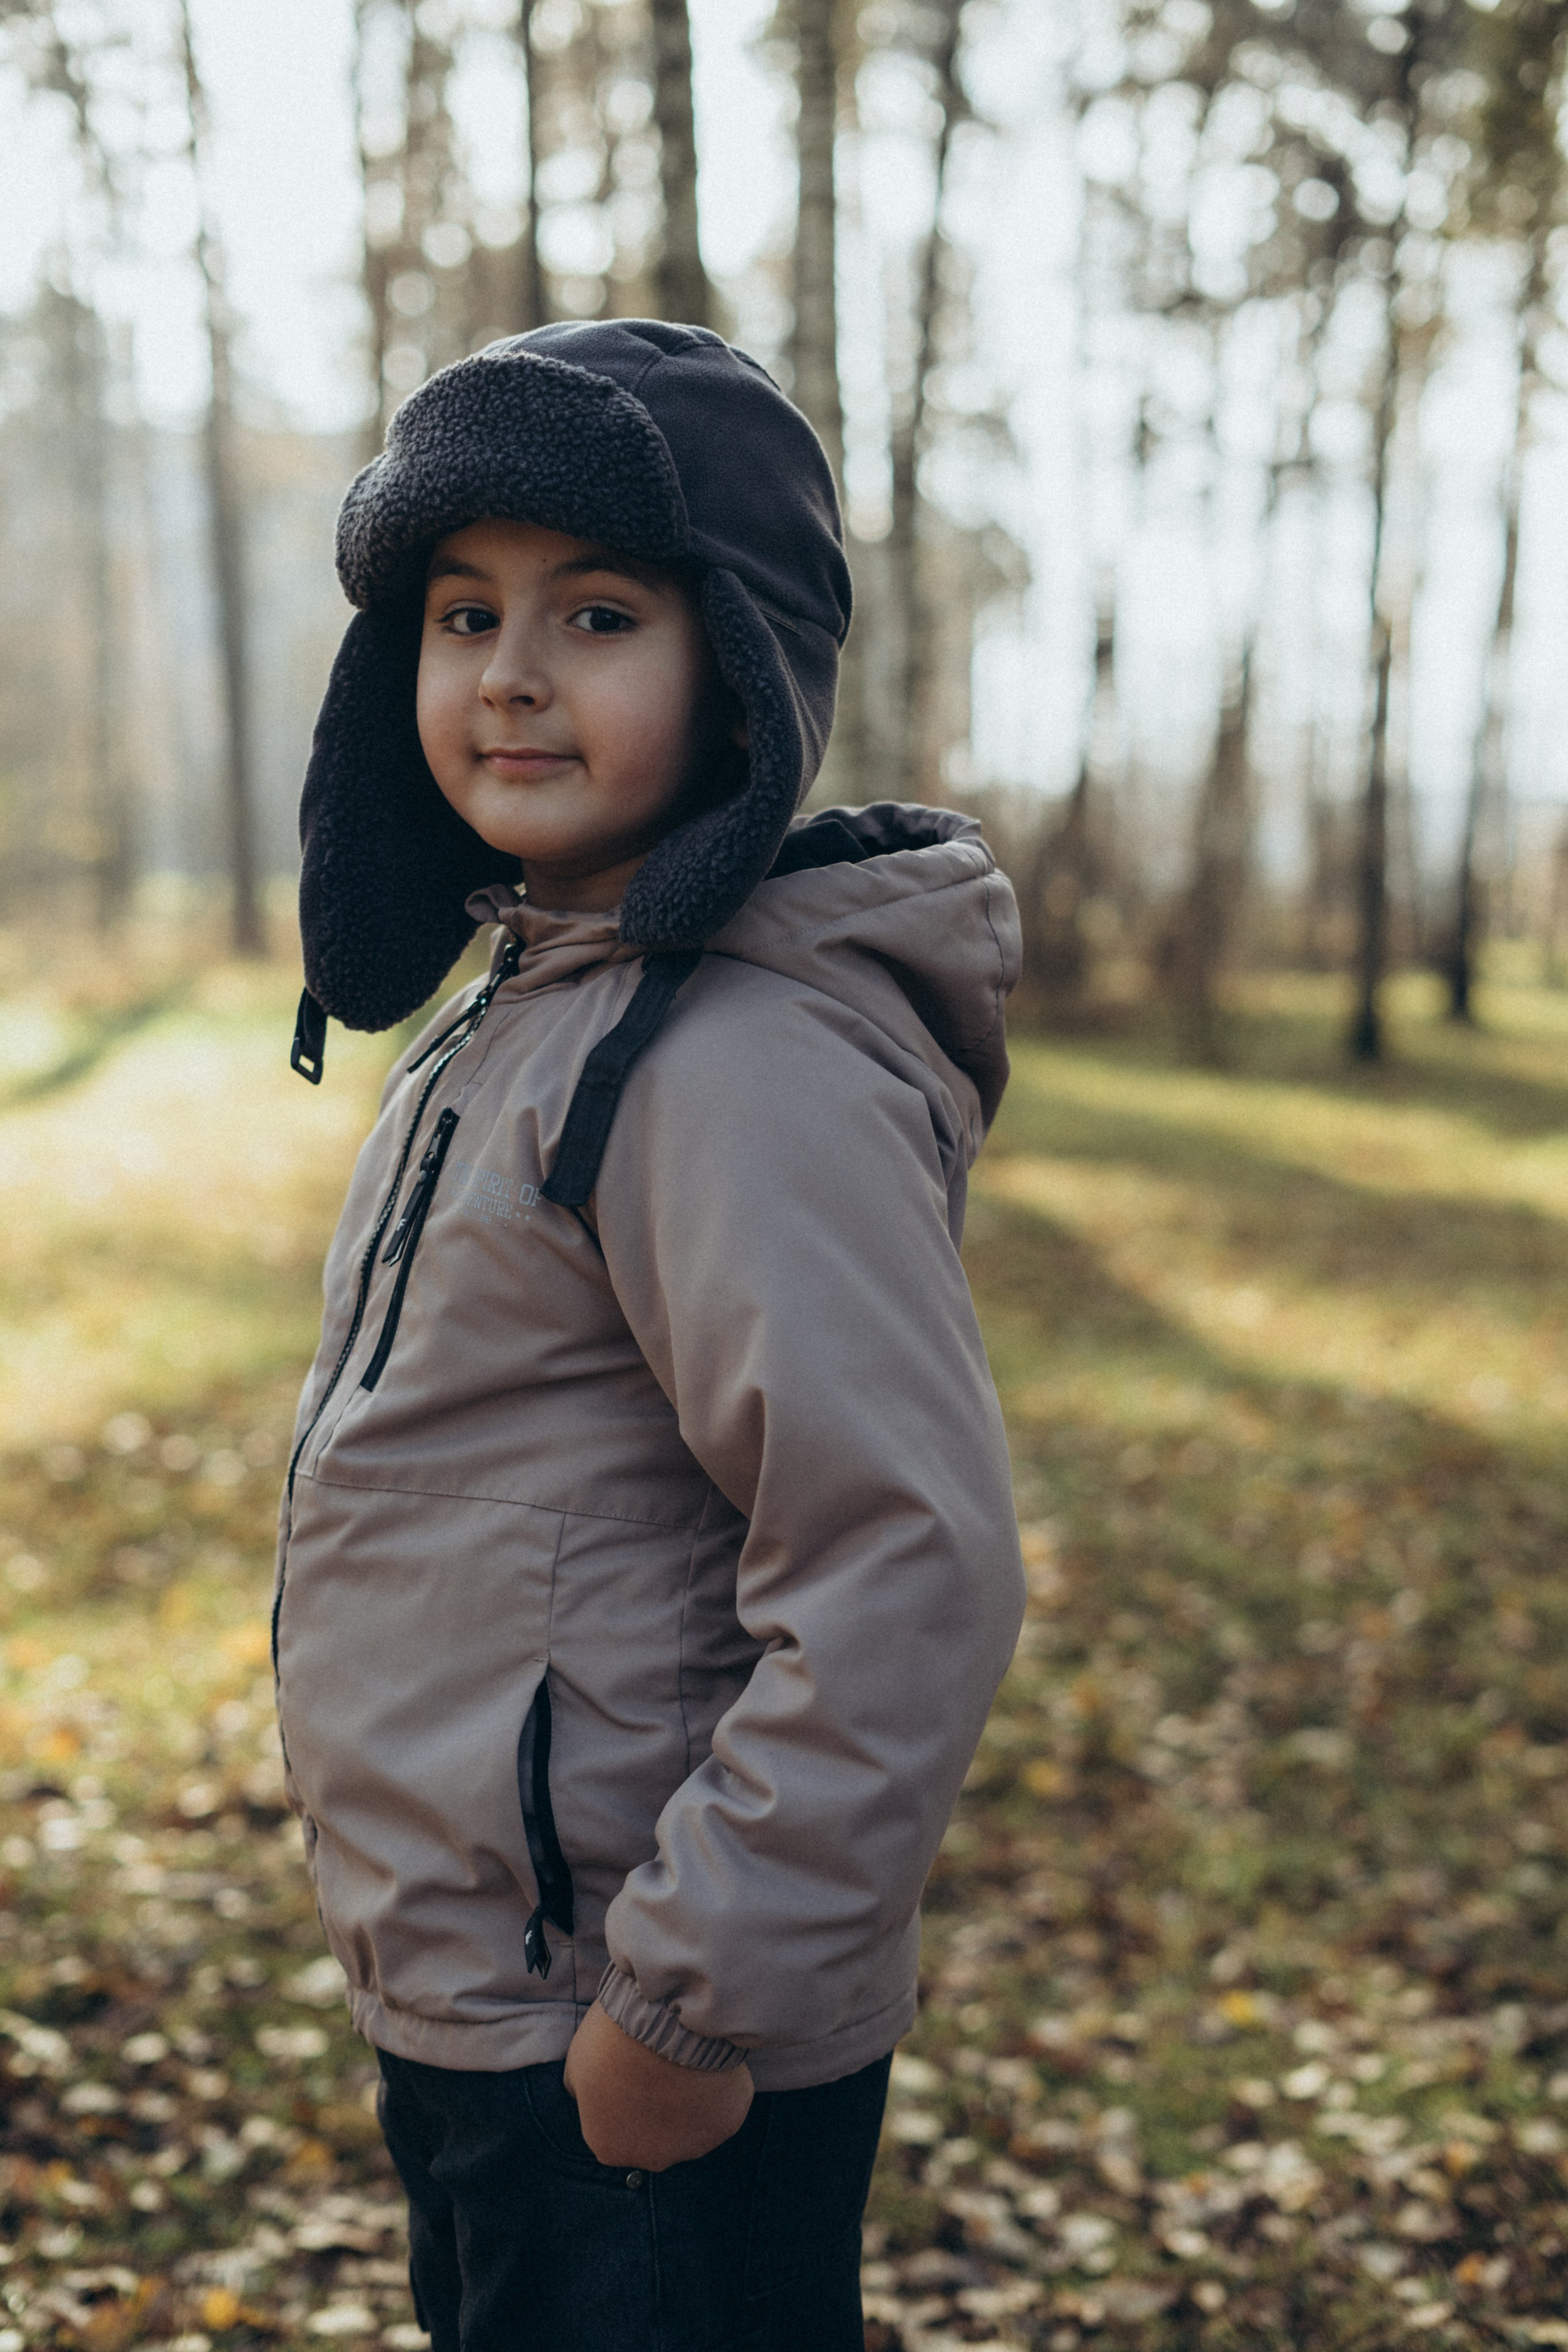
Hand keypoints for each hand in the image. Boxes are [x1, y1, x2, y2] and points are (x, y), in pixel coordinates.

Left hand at [563, 2000, 753, 2170]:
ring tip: (684, 2059)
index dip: (620, 2097)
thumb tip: (587, 2096)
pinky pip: (721, 2109)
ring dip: (687, 2101)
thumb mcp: (577, 2063)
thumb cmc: (615, 2038)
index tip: (627, 2071)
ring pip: (689, 2126)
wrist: (667, 2018)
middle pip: (652, 2135)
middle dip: (654, 2106)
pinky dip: (718, 2089)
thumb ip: (581, 2091)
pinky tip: (709, 2062)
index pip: (610, 2129)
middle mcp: (651, 2158)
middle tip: (656, 2065)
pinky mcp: (726, 2124)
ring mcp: (693, 2145)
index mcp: (609, 2147)